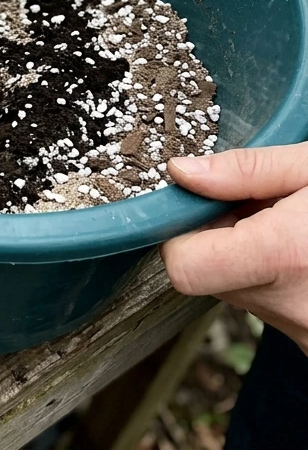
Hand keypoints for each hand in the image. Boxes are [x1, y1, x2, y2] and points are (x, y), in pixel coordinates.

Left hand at [161, 145, 307, 353]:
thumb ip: (247, 170)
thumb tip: (182, 172)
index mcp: (285, 257)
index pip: (182, 266)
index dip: (179, 233)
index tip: (198, 205)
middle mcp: (292, 306)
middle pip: (209, 276)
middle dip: (220, 237)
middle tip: (263, 207)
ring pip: (242, 291)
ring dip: (253, 258)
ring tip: (296, 228)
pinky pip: (275, 306)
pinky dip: (281, 278)